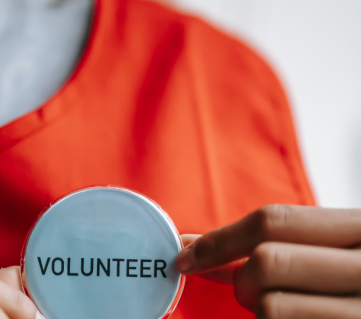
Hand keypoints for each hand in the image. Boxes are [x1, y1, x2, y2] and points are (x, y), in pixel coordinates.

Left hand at [176, 205, 360, 318]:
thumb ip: (279, 246)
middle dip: (241, 279)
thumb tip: (199, 251)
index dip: (219, 239)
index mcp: (360, 228)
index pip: (272, 221)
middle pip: (266, 261)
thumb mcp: (334, 250)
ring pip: (270, 306)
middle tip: (249, 290)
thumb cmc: (355, 279)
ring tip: (281, 309)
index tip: (187, 255)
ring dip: (258, 310)